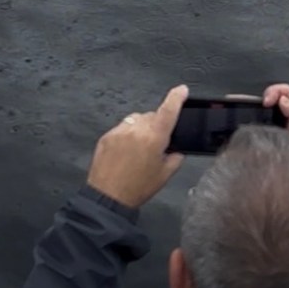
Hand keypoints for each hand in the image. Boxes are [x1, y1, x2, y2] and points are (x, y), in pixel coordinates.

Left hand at [86, 85, 187, 207]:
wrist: (108, 197)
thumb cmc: (138, 187)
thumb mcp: (165, 174)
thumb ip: (175, 156)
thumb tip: (176, 147)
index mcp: (154, 137)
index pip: (168, 110)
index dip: (176, 98)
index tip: (181, 90)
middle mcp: (136, 129)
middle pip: (152, 116)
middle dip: (157, 125)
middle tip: (156, 144)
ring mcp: (119, 131)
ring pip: (136, 120)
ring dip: (141, 128)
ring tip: (139, 149)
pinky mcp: (107, 136)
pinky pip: (122, 127)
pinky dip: (128, 134)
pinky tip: (126, 152)